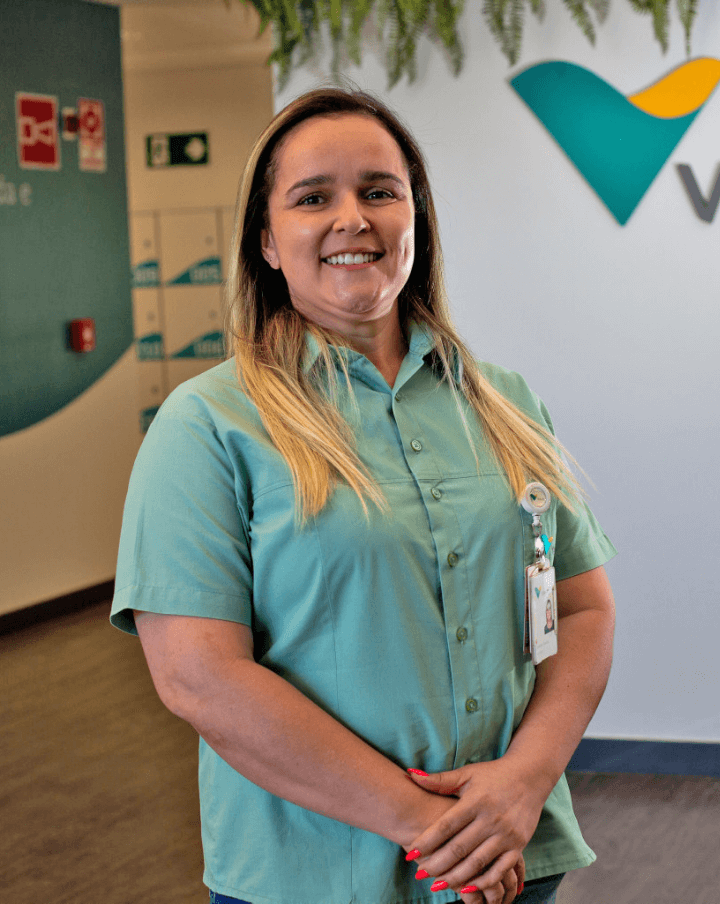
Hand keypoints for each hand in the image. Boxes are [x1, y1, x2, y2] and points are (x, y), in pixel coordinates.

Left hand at [406, 759, 543, 894]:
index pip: (446, 825)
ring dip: (456, 877)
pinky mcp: (518, 845)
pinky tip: (469, 889)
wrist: (529, 776)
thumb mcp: (467, 774)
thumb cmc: (493, 775)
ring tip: (438, 885)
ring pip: (477, 862)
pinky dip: (485, 882)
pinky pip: (501, 870)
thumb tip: (411, 774)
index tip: (411, 853)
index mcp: (475, 801)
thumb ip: (440, 780)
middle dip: (437, 864)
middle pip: (459, 848)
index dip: (427, 840)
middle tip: (420, 874)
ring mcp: (506, 834)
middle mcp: (491, 818)